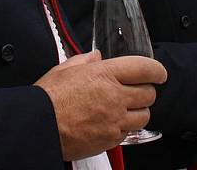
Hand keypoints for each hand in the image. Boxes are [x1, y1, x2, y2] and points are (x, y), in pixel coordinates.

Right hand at [35, 51, 166, 160]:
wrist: (38, 126)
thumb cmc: (48, 97)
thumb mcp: (64, 69)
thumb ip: (85, 60)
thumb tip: (96, 56)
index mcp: (104, 74)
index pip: (144, 68)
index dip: (156, 70)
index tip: (159, 73)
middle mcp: (114, 97)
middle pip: (149, 94)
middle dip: (146, 91)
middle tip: (137, 90)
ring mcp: (114, 121)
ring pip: (144, 116)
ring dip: (139, 111)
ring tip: (125, 108)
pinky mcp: (110, 140)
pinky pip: (128, 133)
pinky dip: (124, 128)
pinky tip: (111, 122)